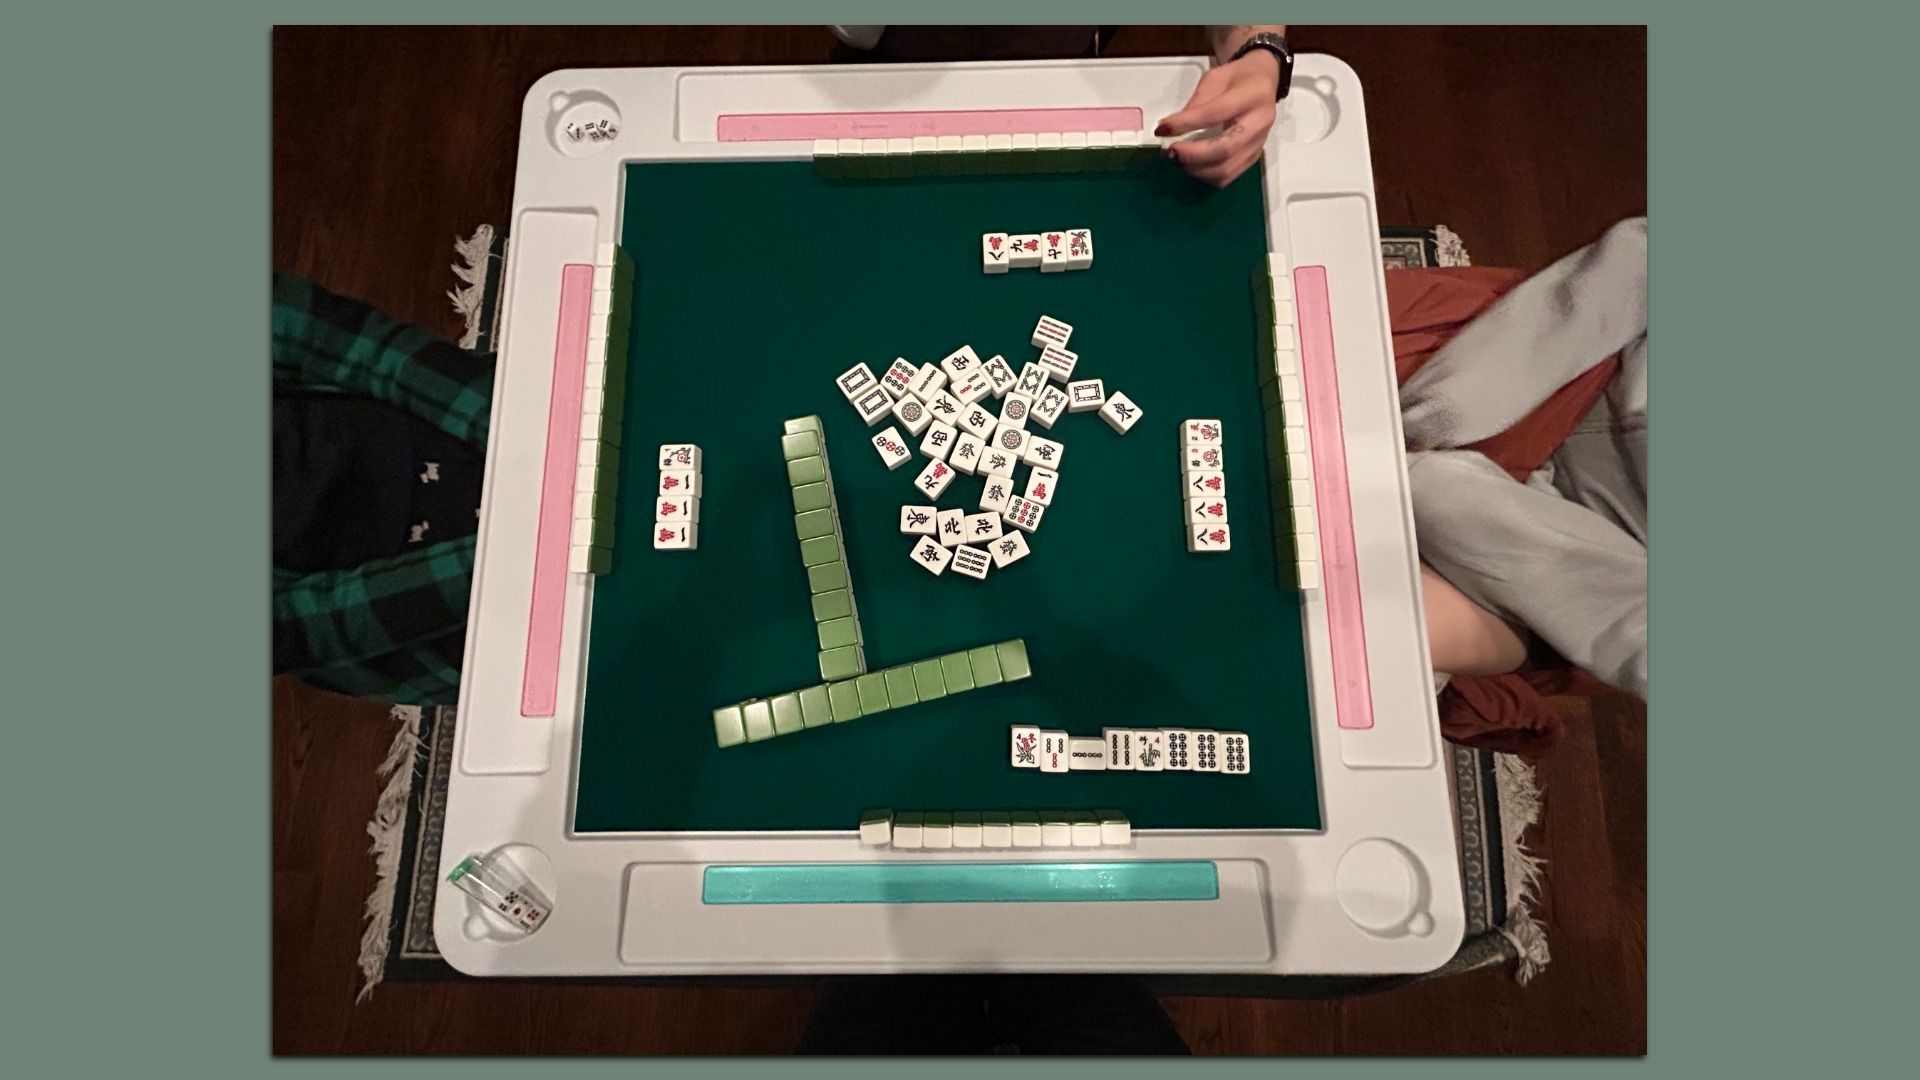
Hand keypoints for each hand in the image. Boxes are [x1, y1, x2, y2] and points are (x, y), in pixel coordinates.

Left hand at [1156, 50, 1280, 187]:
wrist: (1265, 83)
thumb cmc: (1238, 78)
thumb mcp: (1215, 78)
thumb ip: (1196, 103)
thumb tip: (1173, 128)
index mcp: (1252, 96)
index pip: (1215, 114)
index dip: (1186, 124)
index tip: (1162, 129)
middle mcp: (1260, 123)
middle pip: (1224, 149)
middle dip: (1191, 155)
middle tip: (1170, 151)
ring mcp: (1258, 144)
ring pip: (1225, 169)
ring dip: (1196, 169)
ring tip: (1177, 158)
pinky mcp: (1253, 158)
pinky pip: (1228, 176)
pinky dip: (1205, 175)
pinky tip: (1192, 164)